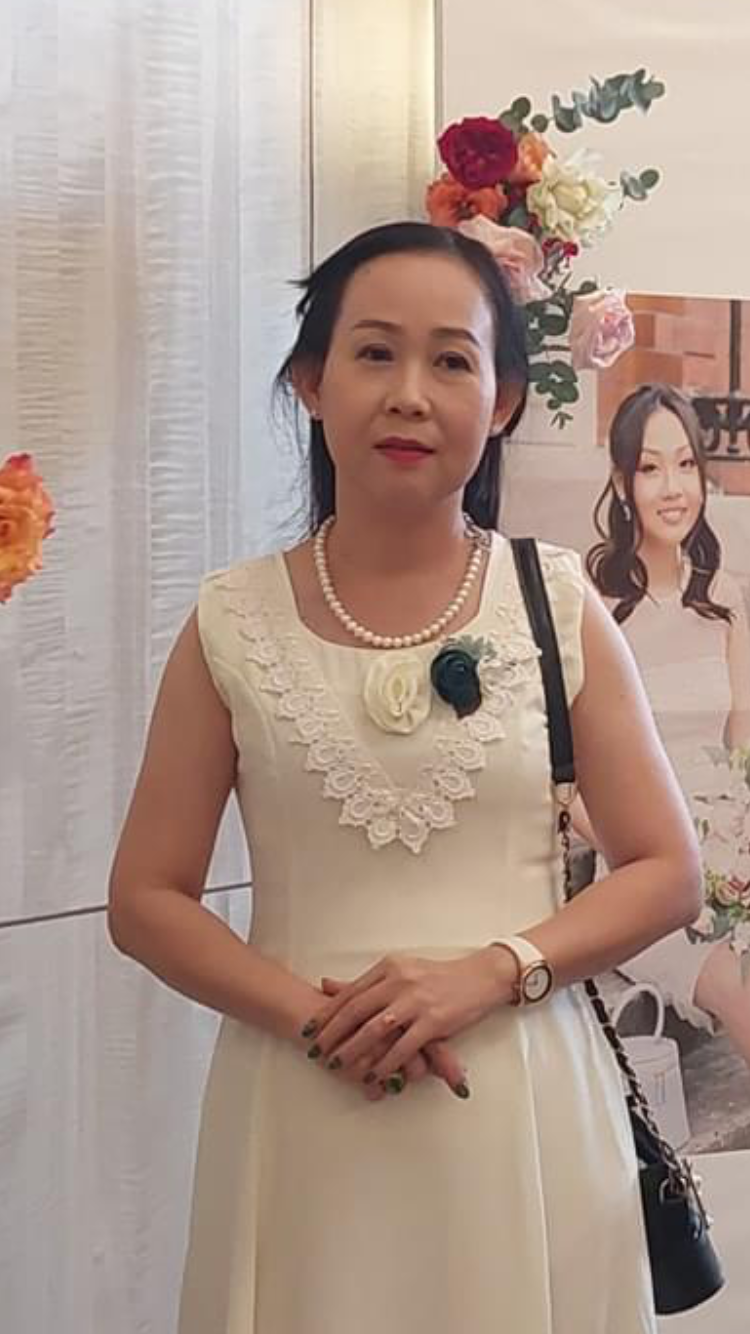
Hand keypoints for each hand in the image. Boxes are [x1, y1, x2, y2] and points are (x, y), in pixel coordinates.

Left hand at [292, 981, 430, 1102]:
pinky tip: (374, 1074)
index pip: (350, 992)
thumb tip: (326, 984)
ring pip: (375, 1029)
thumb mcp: (399, 971)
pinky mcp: (434, 1021)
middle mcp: (399, 981)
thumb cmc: (438, 976)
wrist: (481, 977)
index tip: (309, 1029)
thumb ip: (366, 983)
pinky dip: (386, 1062)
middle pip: (356, 1010)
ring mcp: (416, 1001)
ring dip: (354, 1050)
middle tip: (315, 1051)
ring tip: (337, 1065)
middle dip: (332, 1033)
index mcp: (388, 968)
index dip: (326, 1013)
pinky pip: (403, 1046)